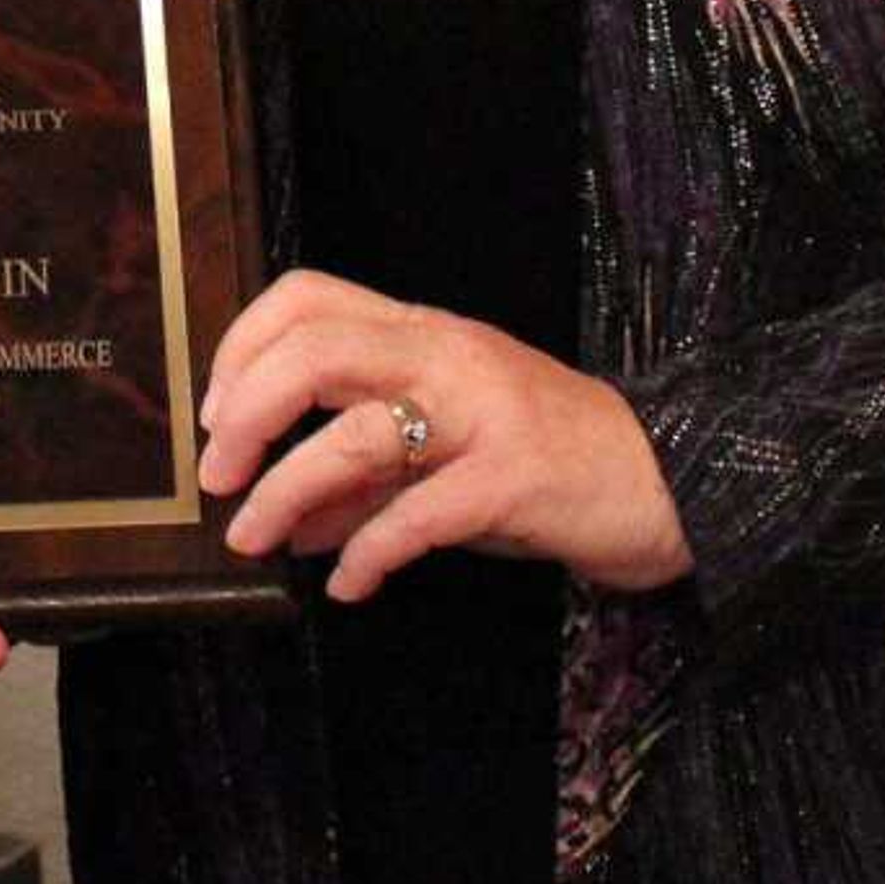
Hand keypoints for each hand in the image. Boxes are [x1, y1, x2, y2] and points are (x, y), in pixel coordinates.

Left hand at [197, 268, 691, 604]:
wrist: (669, 481)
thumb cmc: (547, 459)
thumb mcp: (443, 454)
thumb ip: (360, 477)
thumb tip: (281, 518)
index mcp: (424, 332)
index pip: (308, 297)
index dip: (243, 346)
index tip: (215, 412)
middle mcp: (447, 356)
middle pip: (315, 350)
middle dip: (245, 412)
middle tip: (217, 475)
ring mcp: (483, 413)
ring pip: (354, 435)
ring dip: (285, 494)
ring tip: (254, 541)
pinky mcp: (515, 479)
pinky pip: (419, 513)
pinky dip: (368, 553)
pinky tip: (350, 586)